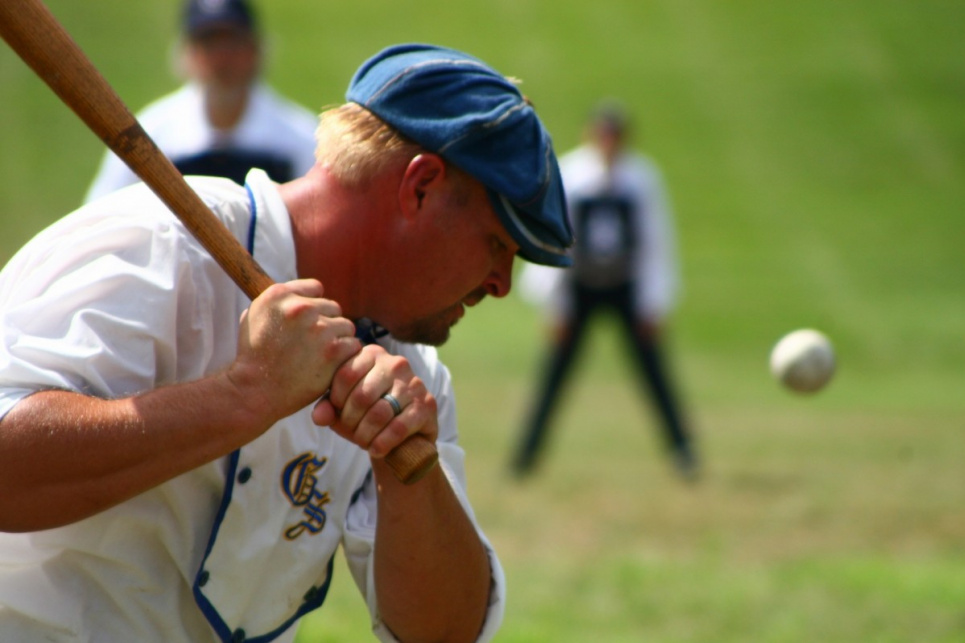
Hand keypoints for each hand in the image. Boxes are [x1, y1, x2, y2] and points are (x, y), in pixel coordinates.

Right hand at [227, 279, 360, 423]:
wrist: (255, 391)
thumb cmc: (253, 356)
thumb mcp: (253, 317)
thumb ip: (278, 302)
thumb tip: (302, 293)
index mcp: (279, 295)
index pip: (316, 288)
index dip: (314, 307)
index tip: (307, 323)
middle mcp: (300, 307)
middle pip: (333, 308)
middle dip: (327, 325)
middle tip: (314, 346)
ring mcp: (319, 329)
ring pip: (346, 326)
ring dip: (338, 341)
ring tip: (320, 357)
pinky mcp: (333, 350)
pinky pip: (353, 345)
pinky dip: (345, 357)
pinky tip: (329, 367)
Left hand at [311, 344, 438, 457]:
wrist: (404, 436)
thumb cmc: (368, 416)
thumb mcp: (343, 409)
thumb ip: (328, 408)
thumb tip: (319, 416)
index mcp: (372, 354)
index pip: (345, 375)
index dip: (336, 401)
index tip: (337, 414)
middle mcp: (395, 363)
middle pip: (362, 396)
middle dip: (350, 421)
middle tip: (350, 432)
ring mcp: (414, 383)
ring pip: (379, 413)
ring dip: (365, 435)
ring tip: (362, 442)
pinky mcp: (427, 405)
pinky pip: (398, 427)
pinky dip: (382, 443)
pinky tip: (376, 450)